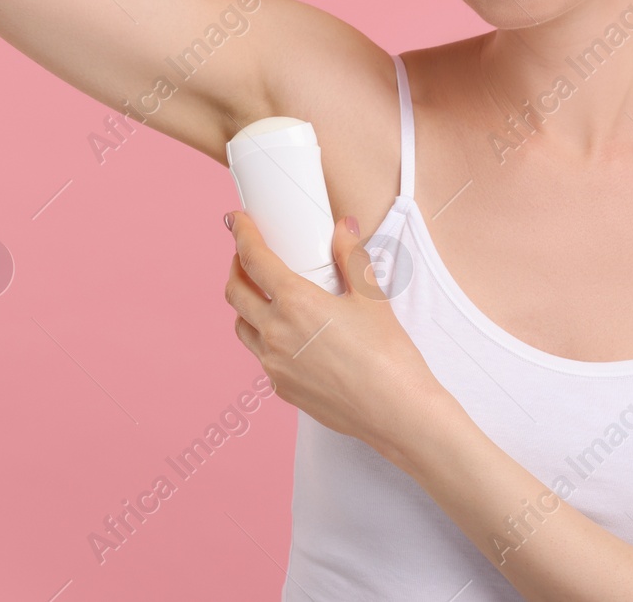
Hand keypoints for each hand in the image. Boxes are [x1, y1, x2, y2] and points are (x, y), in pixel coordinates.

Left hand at [223, 209, 444, 460]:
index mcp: (294, 303)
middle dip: (236, 267)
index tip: (235, 221)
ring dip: (244, 304)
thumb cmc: (388, 355)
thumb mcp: (371, 298)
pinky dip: (263, 337)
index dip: (241, 234)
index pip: (253, 259)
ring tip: (261, 293)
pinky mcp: (281, 388)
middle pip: (235, 292)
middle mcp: (275, 333)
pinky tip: (285, 334)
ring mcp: (273, 364)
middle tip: (247, 255)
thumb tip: (343, 227)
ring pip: (241, 325)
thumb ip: (351, 256)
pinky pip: (260, 356)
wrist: (397, 413)